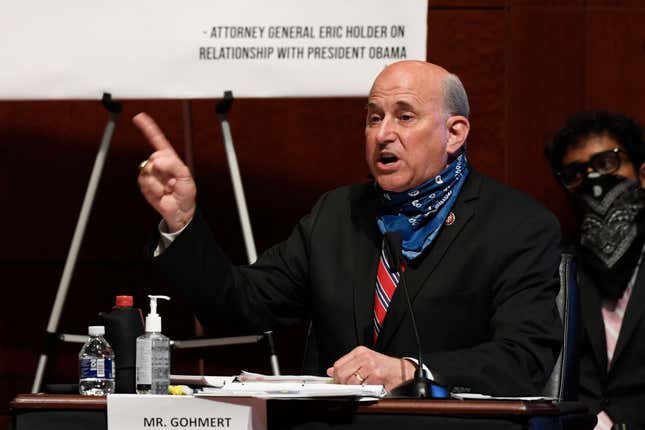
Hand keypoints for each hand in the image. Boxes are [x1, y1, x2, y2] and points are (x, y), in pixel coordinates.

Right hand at [133, 112, 196, 231]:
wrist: (179, 211)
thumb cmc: (185, 193)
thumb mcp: (185, 176)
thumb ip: (173, 164)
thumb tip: (157, 160)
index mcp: (169, 158)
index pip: (158, 140)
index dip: (149, 128)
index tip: (139, 117)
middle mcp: (158, 164)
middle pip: (154, 157)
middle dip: (165, 169)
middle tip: (173, 180)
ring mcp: (150, 174)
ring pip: (148, 170)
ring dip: (160, 182)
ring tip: (168, 188)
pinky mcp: (144, 185)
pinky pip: (145, 182)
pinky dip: (155, 189)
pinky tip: (161, 193)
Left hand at [326, 346, 415, 390]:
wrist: (402, 370)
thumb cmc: (384, 366)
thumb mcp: (364, 361)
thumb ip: (347, 365)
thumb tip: (331, 371)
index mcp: (359, 352)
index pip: (338, 364)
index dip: (336, 375)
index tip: (337, 381)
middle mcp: (364, 356)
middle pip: (342, 373)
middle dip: (342, 383)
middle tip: (347, 387)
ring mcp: (370, 365)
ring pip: (350, 381)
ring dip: (354, 388)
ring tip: (361, 386)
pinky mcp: (376, 375)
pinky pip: (362, 387)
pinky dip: (364, 390)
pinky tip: (369, 386)